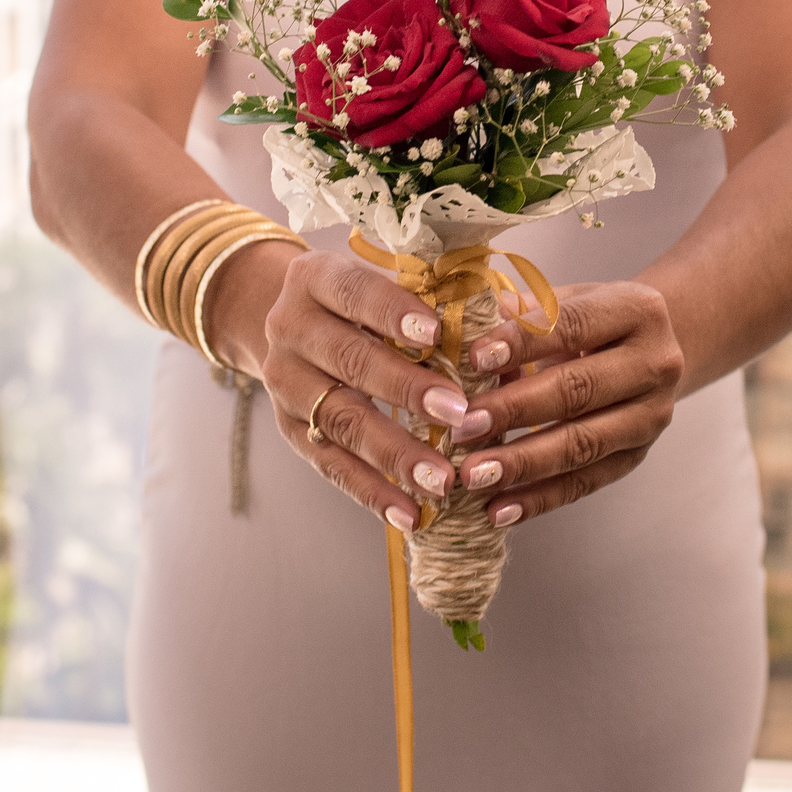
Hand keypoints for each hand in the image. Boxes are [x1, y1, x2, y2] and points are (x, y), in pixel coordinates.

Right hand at [258, 247, 479, 532]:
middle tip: (457, 413)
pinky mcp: (290, 430)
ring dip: (394, 454)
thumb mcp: (385, 284)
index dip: (393, 312)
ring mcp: (285, 383)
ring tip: (442, 480)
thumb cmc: (362, 302)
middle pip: (349, 359)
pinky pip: (331, 465)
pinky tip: (410, 513)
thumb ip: (440, 306)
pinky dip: (372, 492)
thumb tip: (506, 345)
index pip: (355, 292)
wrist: (291, 323)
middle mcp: (290, 328)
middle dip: (406, 389)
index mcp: (315, 278)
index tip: (437, 334)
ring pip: (341, 420)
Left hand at [454, 281, 683, 526]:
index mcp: (636, 311)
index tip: (474, 359)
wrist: (652, 349)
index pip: (573, 325)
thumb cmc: (592, 320)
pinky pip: (585, 484)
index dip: (522, 342)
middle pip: (579, 390)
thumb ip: (522, 312)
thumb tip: (466, 329)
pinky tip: (499, 508)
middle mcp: (654, 364)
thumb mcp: (566, 298)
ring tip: (473, 474)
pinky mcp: (636, 457)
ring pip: (583, 445)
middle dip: (515, 411)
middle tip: (463, 426)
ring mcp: (650, 417)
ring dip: (523, 464)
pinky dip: (539, 499)